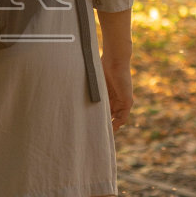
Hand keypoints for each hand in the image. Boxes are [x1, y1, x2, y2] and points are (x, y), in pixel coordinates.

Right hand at [96, 6, 132, 130]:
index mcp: (107, 96)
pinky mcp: (127, 101)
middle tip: (95, 134)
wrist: (115, 61)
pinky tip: (111, 128)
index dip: (99, 119)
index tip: (91, 126)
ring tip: (103, 135)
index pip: (104, 112)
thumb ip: (87, 90)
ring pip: (117, 119)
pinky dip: (118, 123)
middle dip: (104, 126)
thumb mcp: (93, 83)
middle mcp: (115, 100)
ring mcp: (122, 101)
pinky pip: (123, 117)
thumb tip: (68, 94)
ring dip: (112, 127)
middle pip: (111, 117)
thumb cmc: (102, 68)